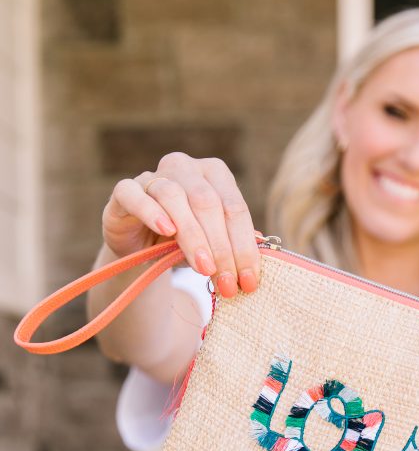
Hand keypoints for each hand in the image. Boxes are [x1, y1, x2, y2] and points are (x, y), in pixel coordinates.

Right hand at [101, 153, 262, 295]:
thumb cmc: (183, 242)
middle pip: (207, 202)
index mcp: (215, 174)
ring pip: (174, 197)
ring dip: (192, 236)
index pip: (235, 208)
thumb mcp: (213, 245)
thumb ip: (234, 243)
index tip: (250, 280)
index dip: (244, 246)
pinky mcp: (124, 191)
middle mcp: (185, 168)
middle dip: (221, 247)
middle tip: (228, 282)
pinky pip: (134, 194)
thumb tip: (263, 248)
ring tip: (204, 268)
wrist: (140, 247)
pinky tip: (166, 230)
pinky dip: (151, 211)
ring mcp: (153, 176)